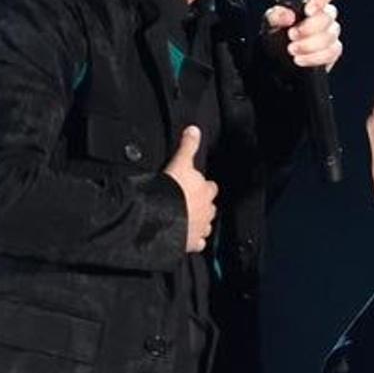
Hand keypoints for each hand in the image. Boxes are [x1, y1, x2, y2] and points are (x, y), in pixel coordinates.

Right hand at [164, 125, 217, 252]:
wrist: (163, 216)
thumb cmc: (172, 190)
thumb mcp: (180, 162)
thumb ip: (188, 146)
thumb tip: (194, 129)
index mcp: (206, 190)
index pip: (210, 187)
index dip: (202, 186)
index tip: (193, 186)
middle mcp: (207, 210)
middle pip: (210, 207)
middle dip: (202, 205)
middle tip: (188, 203)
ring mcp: (201, 227)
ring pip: (206, 224)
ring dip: (199, 222)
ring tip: (186, 220)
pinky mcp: (193, 242)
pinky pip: (198, 243)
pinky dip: (194, 241)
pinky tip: (187, 238)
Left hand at [263, 0, 342, 71]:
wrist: (276, 59)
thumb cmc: (276, 33)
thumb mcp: (270, 23)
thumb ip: (276, 16)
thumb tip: (288, 15)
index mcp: (312, 1)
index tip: (307, 11)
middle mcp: (325, 15)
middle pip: (328, 16)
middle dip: (309, 27)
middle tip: (291, 35)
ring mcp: (331, 33)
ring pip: (330, 36)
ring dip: (309, 45)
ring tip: (291, 49)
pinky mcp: (332, 51)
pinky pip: (332, 52)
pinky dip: (315, 58)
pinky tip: (299, 59)